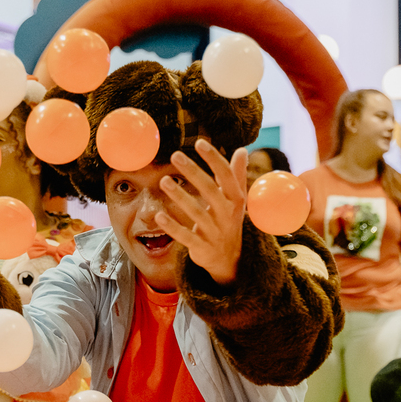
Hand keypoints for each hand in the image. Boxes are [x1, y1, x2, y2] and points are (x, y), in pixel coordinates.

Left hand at [156, 140, 247, 286]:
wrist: (230, 259)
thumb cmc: (229, 221)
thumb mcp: (237, 200)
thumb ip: (237, 175)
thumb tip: (241, 150)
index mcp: (236, 200)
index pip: (226, 176)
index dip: (214, 159)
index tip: (200, 142)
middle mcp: (227, 215)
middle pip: (210, 191)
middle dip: (193, 172)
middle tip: (175, 155)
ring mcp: (214, 232)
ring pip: (196, 213)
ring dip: (179, 196)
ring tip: (163, 181)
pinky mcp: (201, 247)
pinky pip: (185, 236)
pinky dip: (172, 226)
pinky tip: (159, 215)